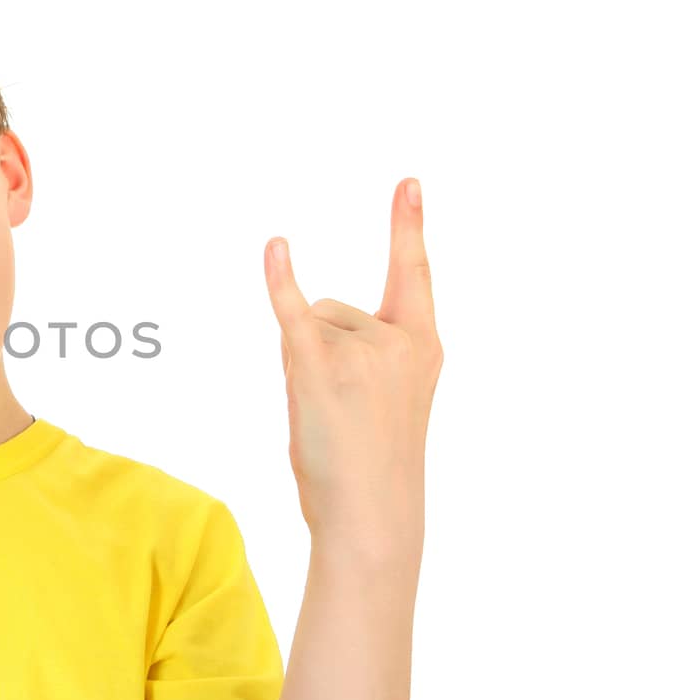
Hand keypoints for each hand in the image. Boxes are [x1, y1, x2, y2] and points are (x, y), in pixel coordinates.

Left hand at [264, 178, 442, 562]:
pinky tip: (275, 247)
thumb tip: (301, 313)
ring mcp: (361, 353)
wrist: (372, 517)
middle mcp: (398, 340)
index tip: (407, 182)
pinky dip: (280, 279)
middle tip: (340, 412)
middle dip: (320, 352)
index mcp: (424, 345)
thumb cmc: (372, 465)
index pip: (413, 273)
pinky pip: (293, 312)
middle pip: (332, 310)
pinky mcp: (320, 369)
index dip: (407, 226)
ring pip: (306, 327)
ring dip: (301, 366)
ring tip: (325, 416)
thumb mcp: (385, 398)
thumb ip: (359, 350)